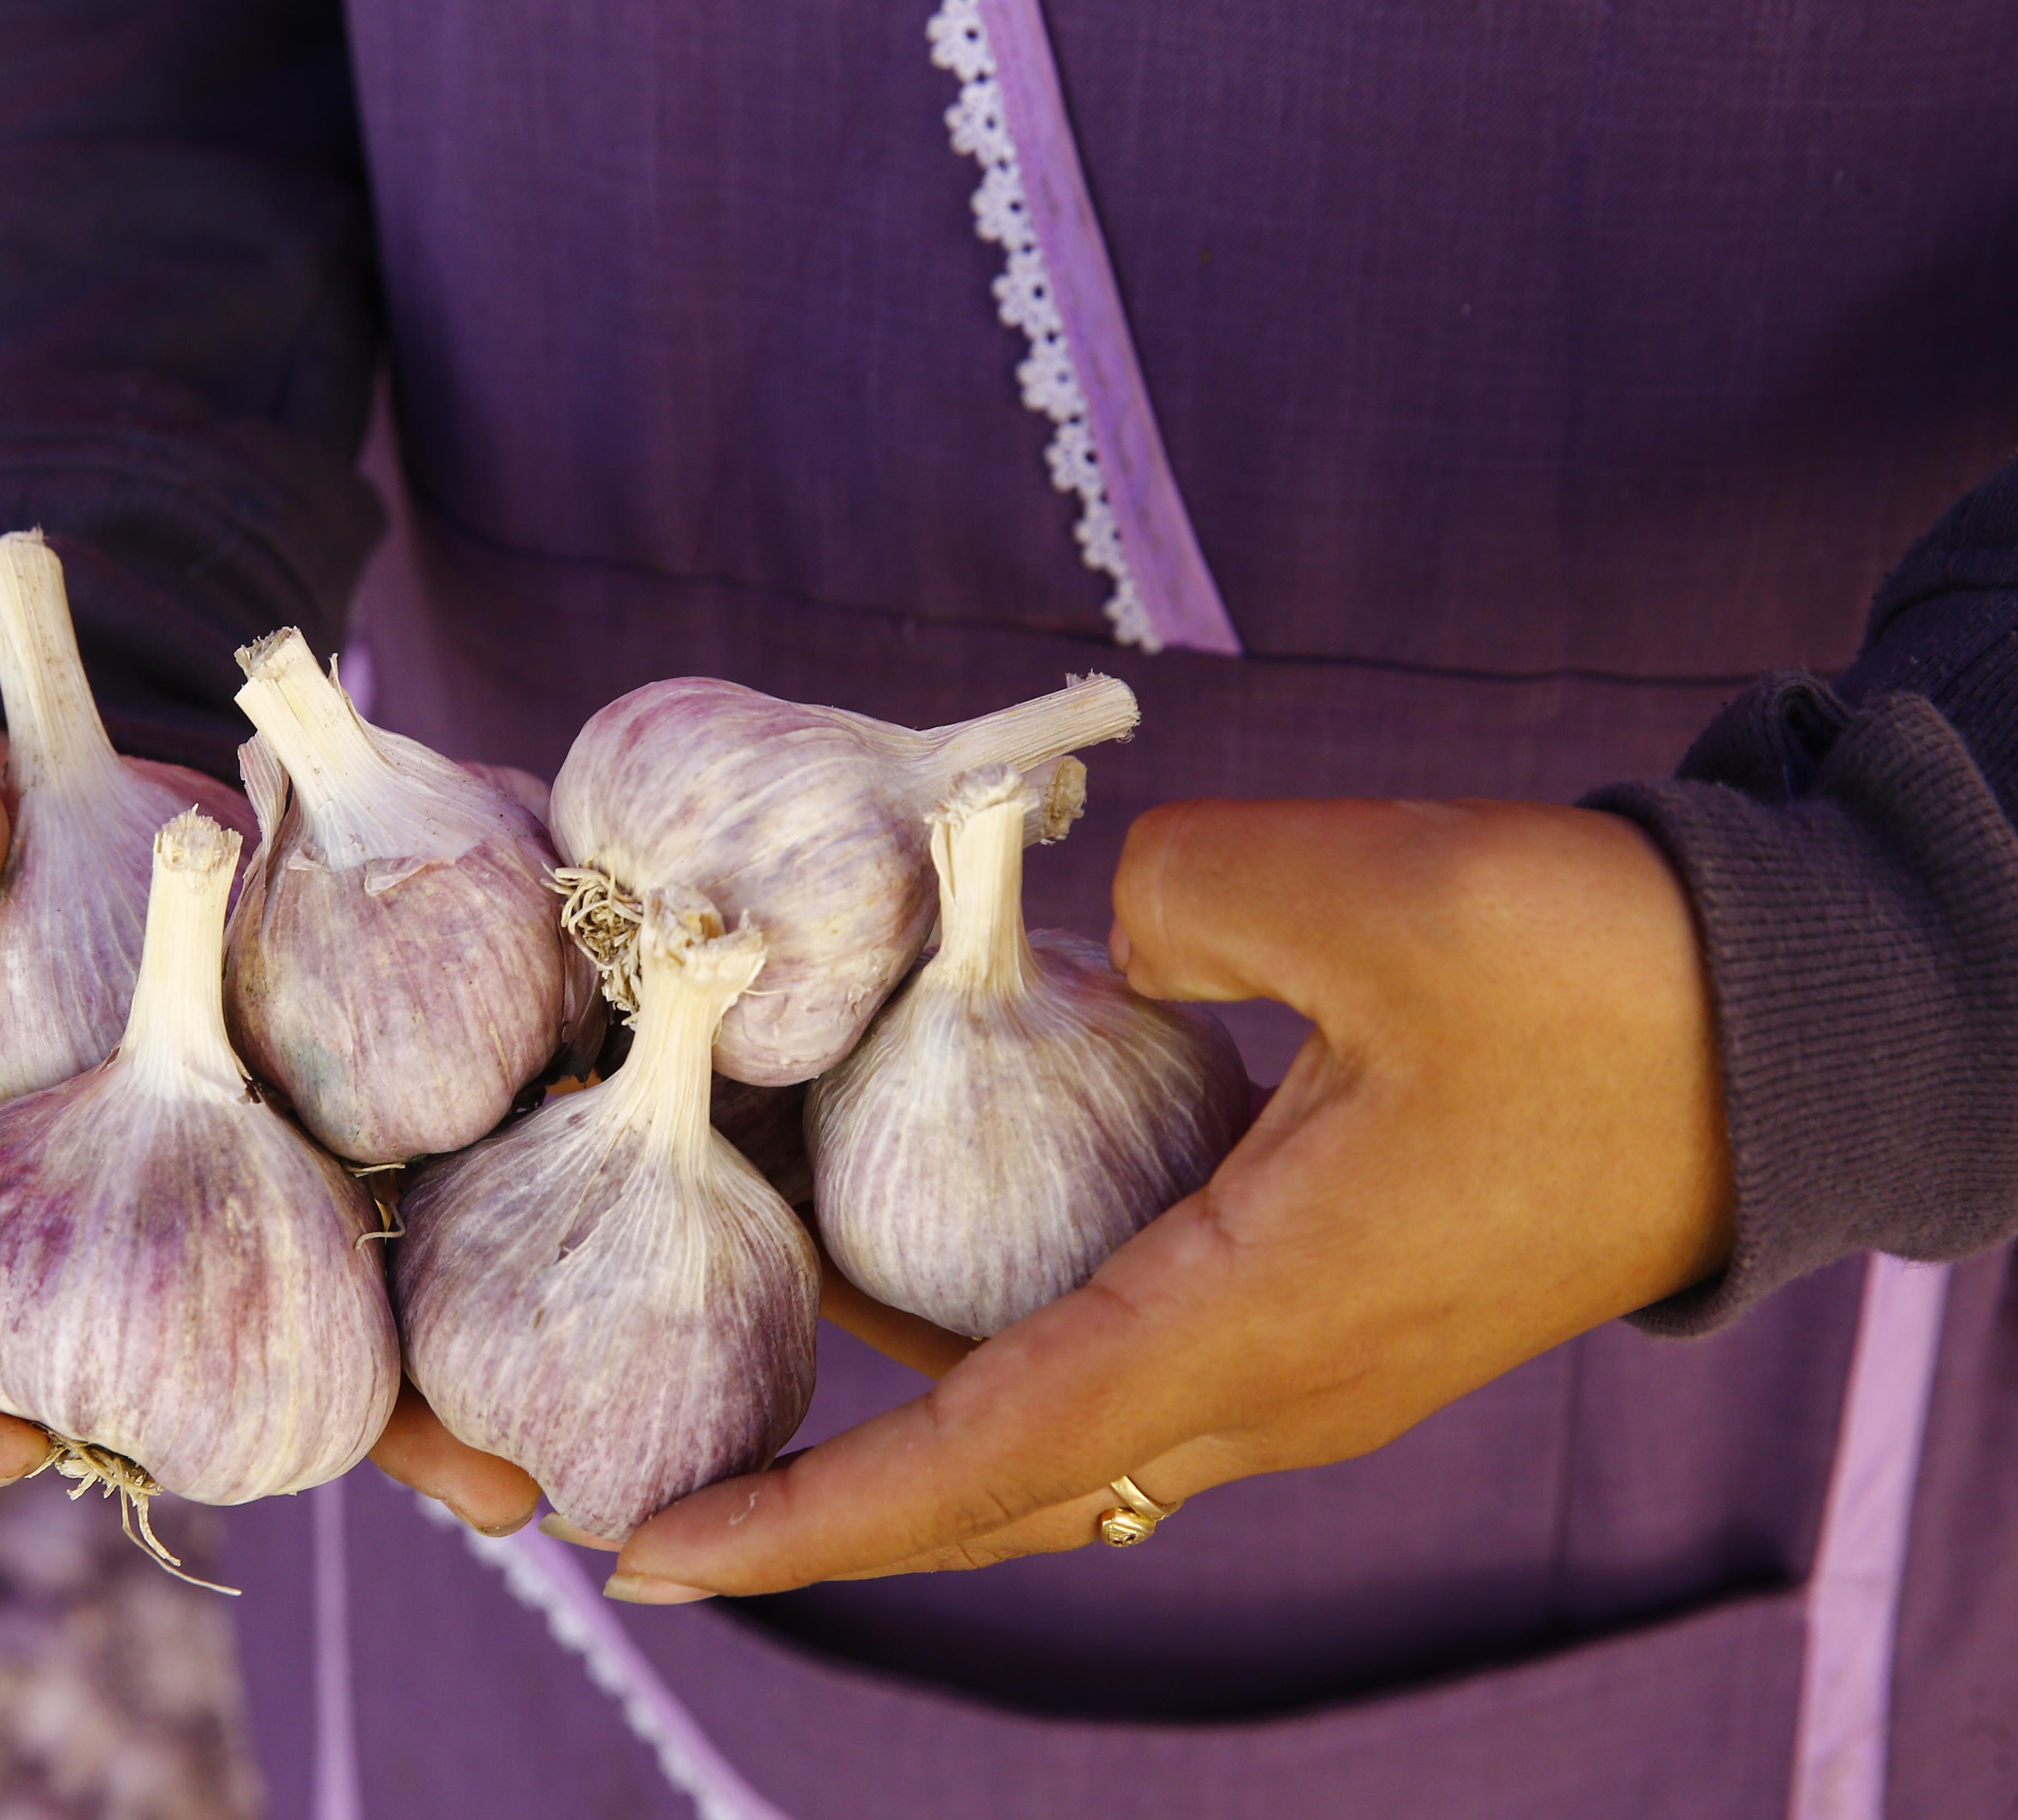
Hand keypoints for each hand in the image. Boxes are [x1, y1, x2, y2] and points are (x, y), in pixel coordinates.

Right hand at [0, 710, 544, 1528]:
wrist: (54, 773)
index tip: (5, 1443)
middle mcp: (126, 1207)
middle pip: (185, 1356)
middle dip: (276, 1444)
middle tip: (353, 1502)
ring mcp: (243, 1153)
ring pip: (329, 1285)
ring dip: (419, 1387)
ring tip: (518, 1479)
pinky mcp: (336, 1076)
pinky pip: (411, 1153)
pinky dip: (492, 1199)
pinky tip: (586, 1236)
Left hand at [604, 799, 1735, 1600]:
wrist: (1788, 1031)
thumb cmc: (1598, 978)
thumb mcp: (1365, 891)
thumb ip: (1173, 903)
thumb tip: (1090, 942)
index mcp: (1259, 1323)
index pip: (985, 1462)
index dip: (810, 1517)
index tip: (654, 1552)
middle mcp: (1275, 1383)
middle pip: (1005, 1489)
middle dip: (830, 1502)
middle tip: (665, 1485)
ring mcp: (1312, 1360)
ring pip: (1069, 1429)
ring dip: (914, 1405)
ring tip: (763, 1325)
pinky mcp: (1337, 1306)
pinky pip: (1133, 1356)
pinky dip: (1011, 1334)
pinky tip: (929, 1241)